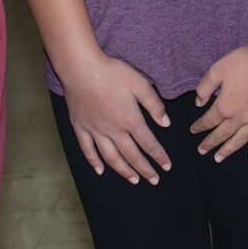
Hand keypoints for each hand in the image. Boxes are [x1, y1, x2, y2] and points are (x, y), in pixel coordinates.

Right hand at [62, 52, 171, 183]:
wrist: (82, 69)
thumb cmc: (113, 73)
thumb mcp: (140, 84)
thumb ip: (154, 105)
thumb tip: (166, 123)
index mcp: (130, 119)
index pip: (148, 143)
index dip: (159, 156)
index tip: (167, 166)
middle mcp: (113, 130)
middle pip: (131, 155)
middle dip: (144, 169)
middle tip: (154, 180)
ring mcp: (95, 130)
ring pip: (111, 157)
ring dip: (123, 170)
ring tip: (133, 180)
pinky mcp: (80, 127)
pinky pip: (87, 149)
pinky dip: (94, 162)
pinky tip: (100, 171)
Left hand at [191, 44, 247, 160]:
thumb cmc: (244, 61)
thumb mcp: (217, 69)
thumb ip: (204, 88)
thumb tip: (199, 104)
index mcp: (225, 107)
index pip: (209, 120)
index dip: (199, 126)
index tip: (193, 130)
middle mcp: (240, 118)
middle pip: (222, 134)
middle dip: (210, 143)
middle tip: (202, 150)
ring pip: (241, 140)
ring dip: (229, 150)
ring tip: (219, 158)